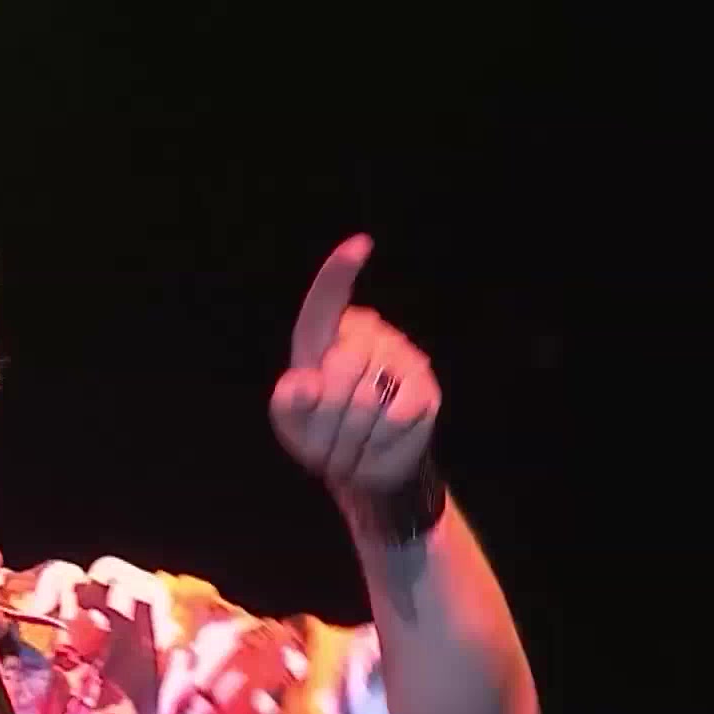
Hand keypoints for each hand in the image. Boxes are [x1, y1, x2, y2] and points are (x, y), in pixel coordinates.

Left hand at [269, 234, 439, 492]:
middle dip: (324, 419)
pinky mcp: (424, 388)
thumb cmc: (321, 434)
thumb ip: (289, 403)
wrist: (364, 468)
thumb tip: (306, 384)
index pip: (327, 301)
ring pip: (366, 399)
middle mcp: (367, 336)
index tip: (359, 244)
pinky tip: (376, 444)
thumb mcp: (292, 422)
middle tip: (324, 443)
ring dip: (349, 437)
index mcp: (325, 337)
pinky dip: (378, 443)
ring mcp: (400, 357)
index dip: (340, 273)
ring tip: (348, 446)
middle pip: (339, 369)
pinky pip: (394, 417)